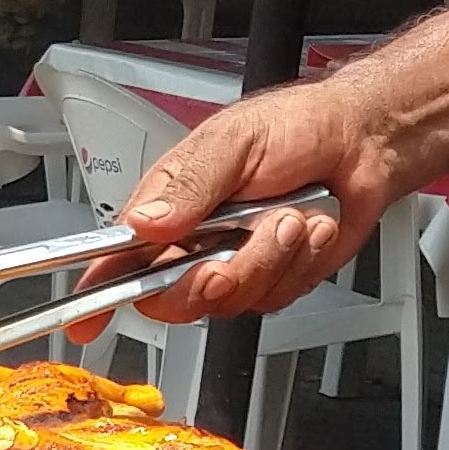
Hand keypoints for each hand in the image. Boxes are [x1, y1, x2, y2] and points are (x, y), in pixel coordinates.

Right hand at [88, 80, 415, 327]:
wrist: (363, 144)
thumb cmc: (296, 128)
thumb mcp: (234, 142)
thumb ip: (188, 186)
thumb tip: (143, 223)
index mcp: (168, 206)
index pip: (116, 260)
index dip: (97, 296)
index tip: (85, 321)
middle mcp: (193, 244)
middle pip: (169, 298)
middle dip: (206, 279)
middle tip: (231, 250)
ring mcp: (233, 267)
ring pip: (228, 302)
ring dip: (268, 258)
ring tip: (289, 214)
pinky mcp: (272, 283)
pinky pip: (271, 300)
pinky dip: (298, 264)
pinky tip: (308, 229)